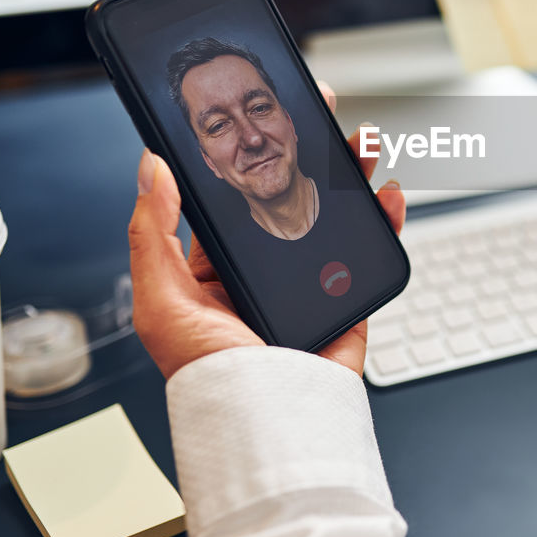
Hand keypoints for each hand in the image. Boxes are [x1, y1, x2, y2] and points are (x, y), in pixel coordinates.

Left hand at [127, 83, 405, 380]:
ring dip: (352, 176)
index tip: (267, 117)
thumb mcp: (160, 301)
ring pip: (336, 215)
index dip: (253, 155)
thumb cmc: (207, 377)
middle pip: (293, 195)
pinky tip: (387, 195)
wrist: (267, 424)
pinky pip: (369, 250)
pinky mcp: (346, 299)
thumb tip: (150, 166)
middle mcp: (263, 271)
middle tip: (324, 112)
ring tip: (361, 144)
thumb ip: (153, 231)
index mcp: (215, 268)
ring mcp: (309, 283)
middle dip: (312, 153)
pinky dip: (384, 220)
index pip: (237, 195)